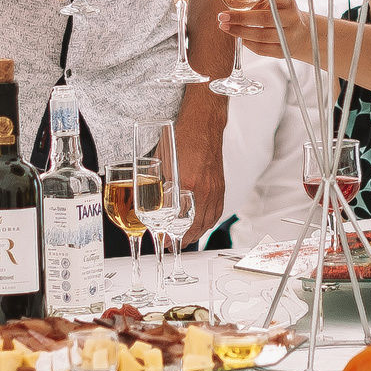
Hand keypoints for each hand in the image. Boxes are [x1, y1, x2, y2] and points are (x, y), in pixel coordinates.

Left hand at [164, 103, 229, 236]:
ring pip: (208, 221)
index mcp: (186, 183)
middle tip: (173, 244)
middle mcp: (203, 189)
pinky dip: (209, 222)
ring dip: (197, 233)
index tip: (163, 239)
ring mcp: (214, 189)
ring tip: (186, 239)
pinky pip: (217, 211)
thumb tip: (150, 199)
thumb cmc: (182, 138)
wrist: (203, 125)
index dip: (170, 233)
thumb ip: (158, 184)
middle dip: (183, 239)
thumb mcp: (162, 163)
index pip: (178, 220)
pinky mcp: (220, 186)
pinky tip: (202, 225)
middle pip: (195, 225)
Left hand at [216, 0, 316, 61]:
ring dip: (240, 32)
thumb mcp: (276, 1)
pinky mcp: (285, 50)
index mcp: (288, 1)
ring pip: (261, 35)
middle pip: (264, 18)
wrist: (302, 35)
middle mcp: (291, 17)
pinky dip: (248, 44)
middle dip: (240, 17)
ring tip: (226, 27)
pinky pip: (263, 49)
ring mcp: (289, 35)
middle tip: (222, 16)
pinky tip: (240, 38)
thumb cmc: (282, 14)